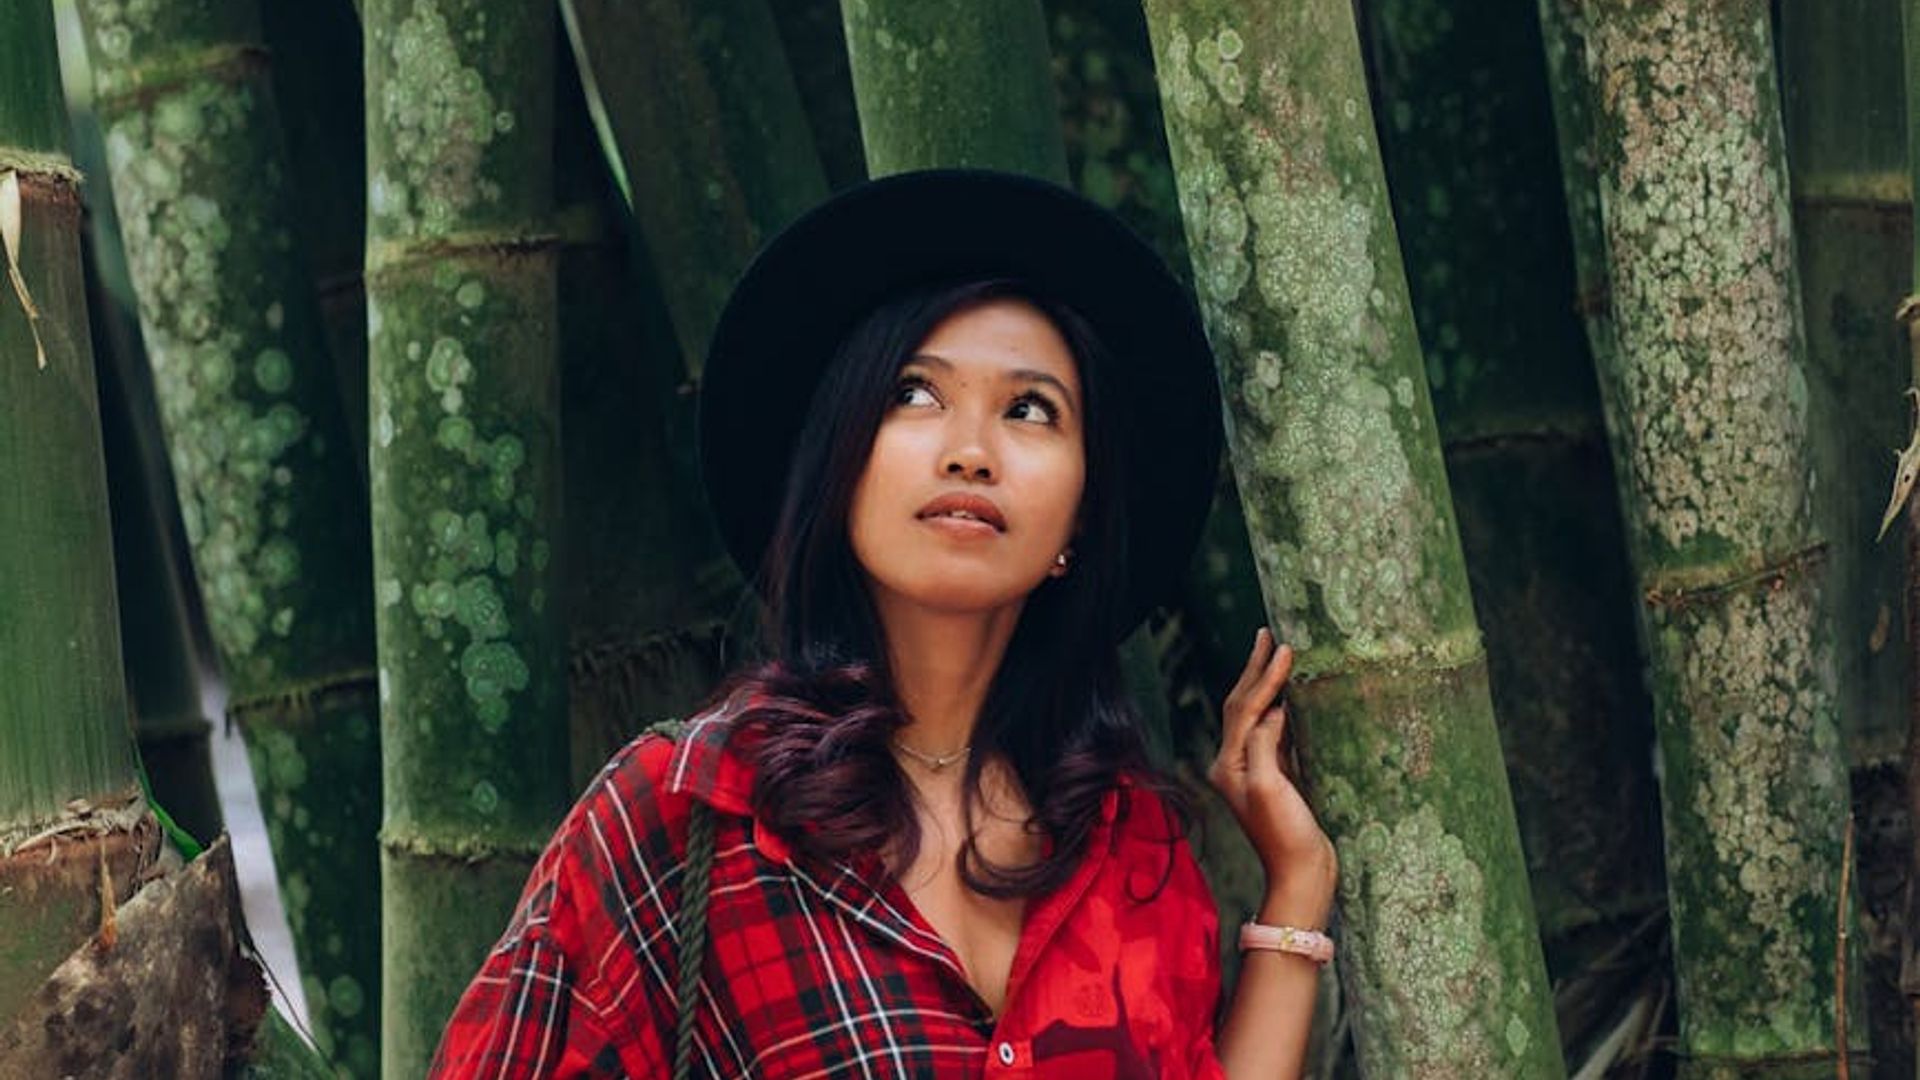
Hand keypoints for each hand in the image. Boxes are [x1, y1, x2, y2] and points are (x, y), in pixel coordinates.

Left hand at [1209, 628, 1336, 926]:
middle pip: (1241, 705)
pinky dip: (1280, 708)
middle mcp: (1234, 764)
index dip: (1264, 676)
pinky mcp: (1275, 778)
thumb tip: (1273, 712)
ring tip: (1276, 654)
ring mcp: (1253, 771)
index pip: (1245, 707)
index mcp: (1228, 764)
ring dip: (1265, 684)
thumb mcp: (1271, 787)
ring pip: (1255, 716)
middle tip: (1268, 634)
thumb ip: (1265, 744)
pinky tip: (1290, 696)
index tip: (1284, 645)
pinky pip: (1272, 732)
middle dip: (1255, 669)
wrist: (1302, 876)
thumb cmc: (1286, 835)